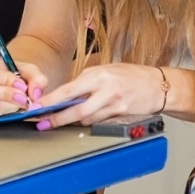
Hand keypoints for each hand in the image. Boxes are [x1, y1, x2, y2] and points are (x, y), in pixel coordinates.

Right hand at [0, 54, 46, 113]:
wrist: (13, 84)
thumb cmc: (16, 75)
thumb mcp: (28, 71)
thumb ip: (36, 78)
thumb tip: (35, 93)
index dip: (7, 82)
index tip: (23, 87)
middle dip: (6, 96)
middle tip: (24, 100)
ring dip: (8, 108)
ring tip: (22, 106)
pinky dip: (4, 115)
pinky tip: (15, 112)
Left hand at [33, 64, 165, 129]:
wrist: (157, 85)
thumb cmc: (131, 75)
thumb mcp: (106, 70)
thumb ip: (86, 81)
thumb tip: (65, 94)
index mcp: (99, 75)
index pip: (68, 90)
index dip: (50, 101)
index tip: (37, 108)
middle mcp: (106, 89)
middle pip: (76, 111)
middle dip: (57, 119)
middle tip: (43, 123)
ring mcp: (115, 104)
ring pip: (86, 119)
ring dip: (72, 121)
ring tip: (62, 120)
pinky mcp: (121, 115)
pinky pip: (99, 122)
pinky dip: (89, 122)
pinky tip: (85, 119)